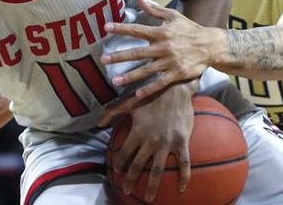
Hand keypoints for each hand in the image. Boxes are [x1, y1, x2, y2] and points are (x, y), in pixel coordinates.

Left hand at [101, 0, 212, 99]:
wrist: (211, 45)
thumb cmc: (190, 29)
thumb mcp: (173, 16)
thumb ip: (154, 9)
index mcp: (161, 32)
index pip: (137, 29)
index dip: (121, 28)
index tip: (106, 28)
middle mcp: (163, 47)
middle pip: (137, 52)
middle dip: (119, 56)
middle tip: (103, 60)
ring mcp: (169, 62)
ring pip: (146, 70)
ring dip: (130, 76)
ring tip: (115, 81)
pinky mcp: (177, 73)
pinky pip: (160, 82)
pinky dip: (149, 88)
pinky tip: (138, 93)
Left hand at [108, 83, 193, 202]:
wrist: (176, 88)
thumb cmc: (151, 94)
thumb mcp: (129, 102)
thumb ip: (112, 112)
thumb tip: (98, 123)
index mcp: (137, 131)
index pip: (124, 153)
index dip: (118, 163)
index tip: (116, 171)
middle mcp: (150, 140)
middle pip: (138, 165)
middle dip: (130, 180)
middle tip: (125, 190)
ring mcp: (167, 143)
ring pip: (158, 170)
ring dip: (152, 186)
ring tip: (148, 199)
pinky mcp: (182, 142)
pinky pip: (184, 164)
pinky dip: (184, 178)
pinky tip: (181, 189)